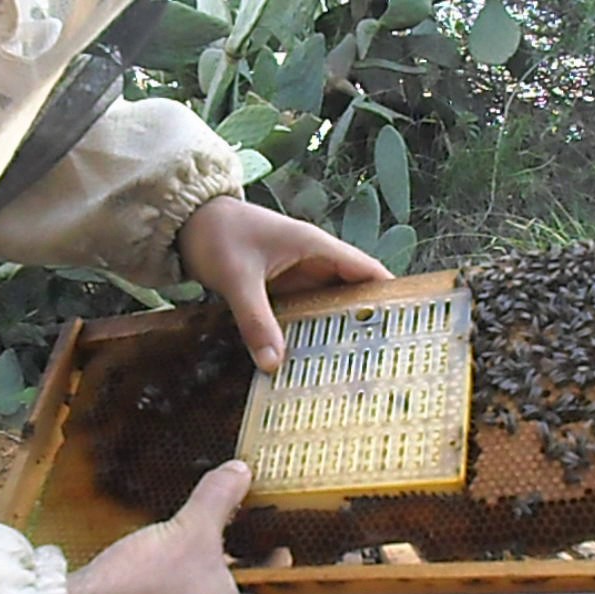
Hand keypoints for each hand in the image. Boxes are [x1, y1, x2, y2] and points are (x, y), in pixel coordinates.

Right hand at [66, 460, 290, 593]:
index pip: (274, 588)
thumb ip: (221, 497)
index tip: (272, 539)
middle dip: (249, 584)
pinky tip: (177, 576)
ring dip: (220, 593)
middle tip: (242, 552)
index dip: (270, 555)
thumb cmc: (142, 585)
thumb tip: (240, 472)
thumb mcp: (191, 530)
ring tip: (207, 557)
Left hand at [178, 196, 393, 372]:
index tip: (406, 329)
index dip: (391, 296)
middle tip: (381, 364)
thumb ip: (255, 320)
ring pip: (329, 309)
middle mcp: (315, 263)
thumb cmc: (218, 234)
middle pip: (353, 296)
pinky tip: (313, 362)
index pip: (368, 272)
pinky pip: (305, 315)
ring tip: (353, 371)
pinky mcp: (282, 290)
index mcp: (317, 248)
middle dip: (366, 325)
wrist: (188, 220)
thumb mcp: (237, 278)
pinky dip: (311, 335)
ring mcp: (299, 277)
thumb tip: (273, 364)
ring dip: (338, 333)